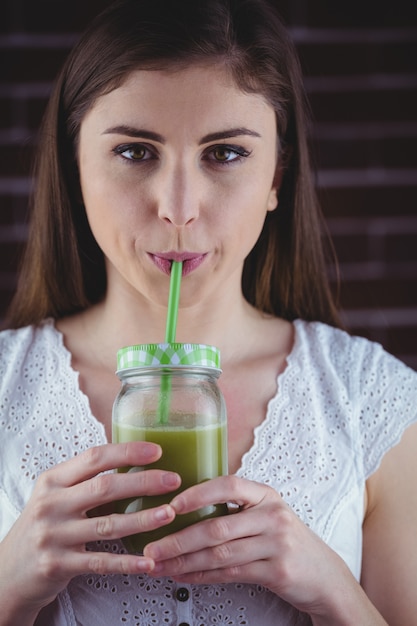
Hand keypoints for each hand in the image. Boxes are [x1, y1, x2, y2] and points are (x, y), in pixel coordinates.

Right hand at [0, 442, 179, 619]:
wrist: (9, 571)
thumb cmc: (43, 526)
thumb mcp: (55, 495)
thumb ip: (85, 480)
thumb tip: (133, 461)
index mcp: (53, 480)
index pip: (94, 458)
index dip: (127, 452)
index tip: (156, 451)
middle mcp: (51, 505)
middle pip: (105, 488)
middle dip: (144, 482)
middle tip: (172, 480)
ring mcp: (53, 535)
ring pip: (108, 525)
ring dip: (143, 520)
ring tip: (169, 514)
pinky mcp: (58, 565)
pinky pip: (100, 562)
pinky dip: (127, 563)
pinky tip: (148, 562)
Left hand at [143, 476, 367, 620]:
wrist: (324, 575)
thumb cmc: (285, 541)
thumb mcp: (267, 514)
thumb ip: (236, 509)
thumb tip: (184, 510)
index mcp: (266, 494)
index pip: (229, 485)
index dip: (198, 494)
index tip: (170, 505)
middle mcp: (272, 516)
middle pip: (217, 526)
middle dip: (179, 538)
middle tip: (152, 547)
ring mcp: (277, 544)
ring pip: (220, 553)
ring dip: (184, 561)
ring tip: (161, 565)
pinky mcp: (277, 571)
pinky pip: (230, 573)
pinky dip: (202, 576)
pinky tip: (184, 576)